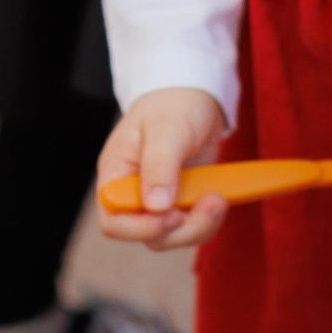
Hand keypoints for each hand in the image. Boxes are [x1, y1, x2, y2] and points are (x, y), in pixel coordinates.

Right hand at [97, 86, 229, 251]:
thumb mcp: (166, 128)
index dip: (139, 228)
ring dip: (198, 226)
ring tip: (218, 199)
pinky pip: (191, 226)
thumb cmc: (172, 104)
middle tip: (207, 204)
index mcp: (117, 174)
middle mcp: (134, 192)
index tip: (171, 216)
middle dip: (180, 229)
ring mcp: (159, 200)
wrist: (194, 96)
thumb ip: (159, 165)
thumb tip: (155, 206)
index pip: (112, 219)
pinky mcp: (182, 201)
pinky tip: (218, 198)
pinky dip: (207, 220)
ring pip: (171, 236)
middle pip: (146, 235)